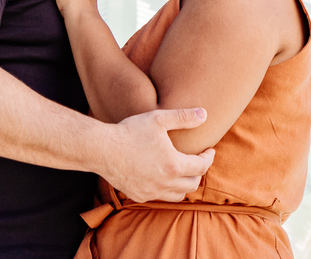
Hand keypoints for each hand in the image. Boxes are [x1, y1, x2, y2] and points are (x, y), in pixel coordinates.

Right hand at [101, 108, 215, 201]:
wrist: (102, 149)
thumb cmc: (130, 131)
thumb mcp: (159, 119)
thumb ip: (183, 117)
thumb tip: (204, 114)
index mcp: (173, 165)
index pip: (201, 167)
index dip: (208, 158)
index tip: (209, 150)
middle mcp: (164, 184)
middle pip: (192, 184)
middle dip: (198, 172)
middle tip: (197, 160)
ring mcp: (151, 192)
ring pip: (177, 195)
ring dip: (184, 184)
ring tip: (182, 171)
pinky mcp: (138, 195)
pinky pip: (159, 197)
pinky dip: (166, 189)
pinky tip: (162, 177)